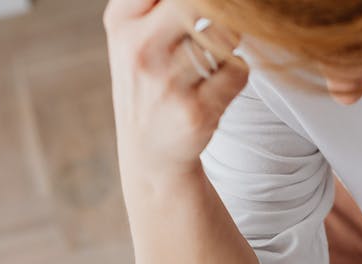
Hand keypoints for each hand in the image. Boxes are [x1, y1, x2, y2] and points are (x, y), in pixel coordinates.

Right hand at [104, 0, 248, 185]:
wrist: (149, 151)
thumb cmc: (147, 80)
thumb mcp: (133, 33)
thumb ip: (157, 3)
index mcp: (122, 22)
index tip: (204, 6)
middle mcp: (141, 50)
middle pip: (199, 2)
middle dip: (220, 9)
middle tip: (223, 19)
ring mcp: (169, 83)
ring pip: (226, 33)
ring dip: (231, 38)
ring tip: (215, 52)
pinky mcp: (198, 111)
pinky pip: (238, 70)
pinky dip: (237, 71)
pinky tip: (219, 80)